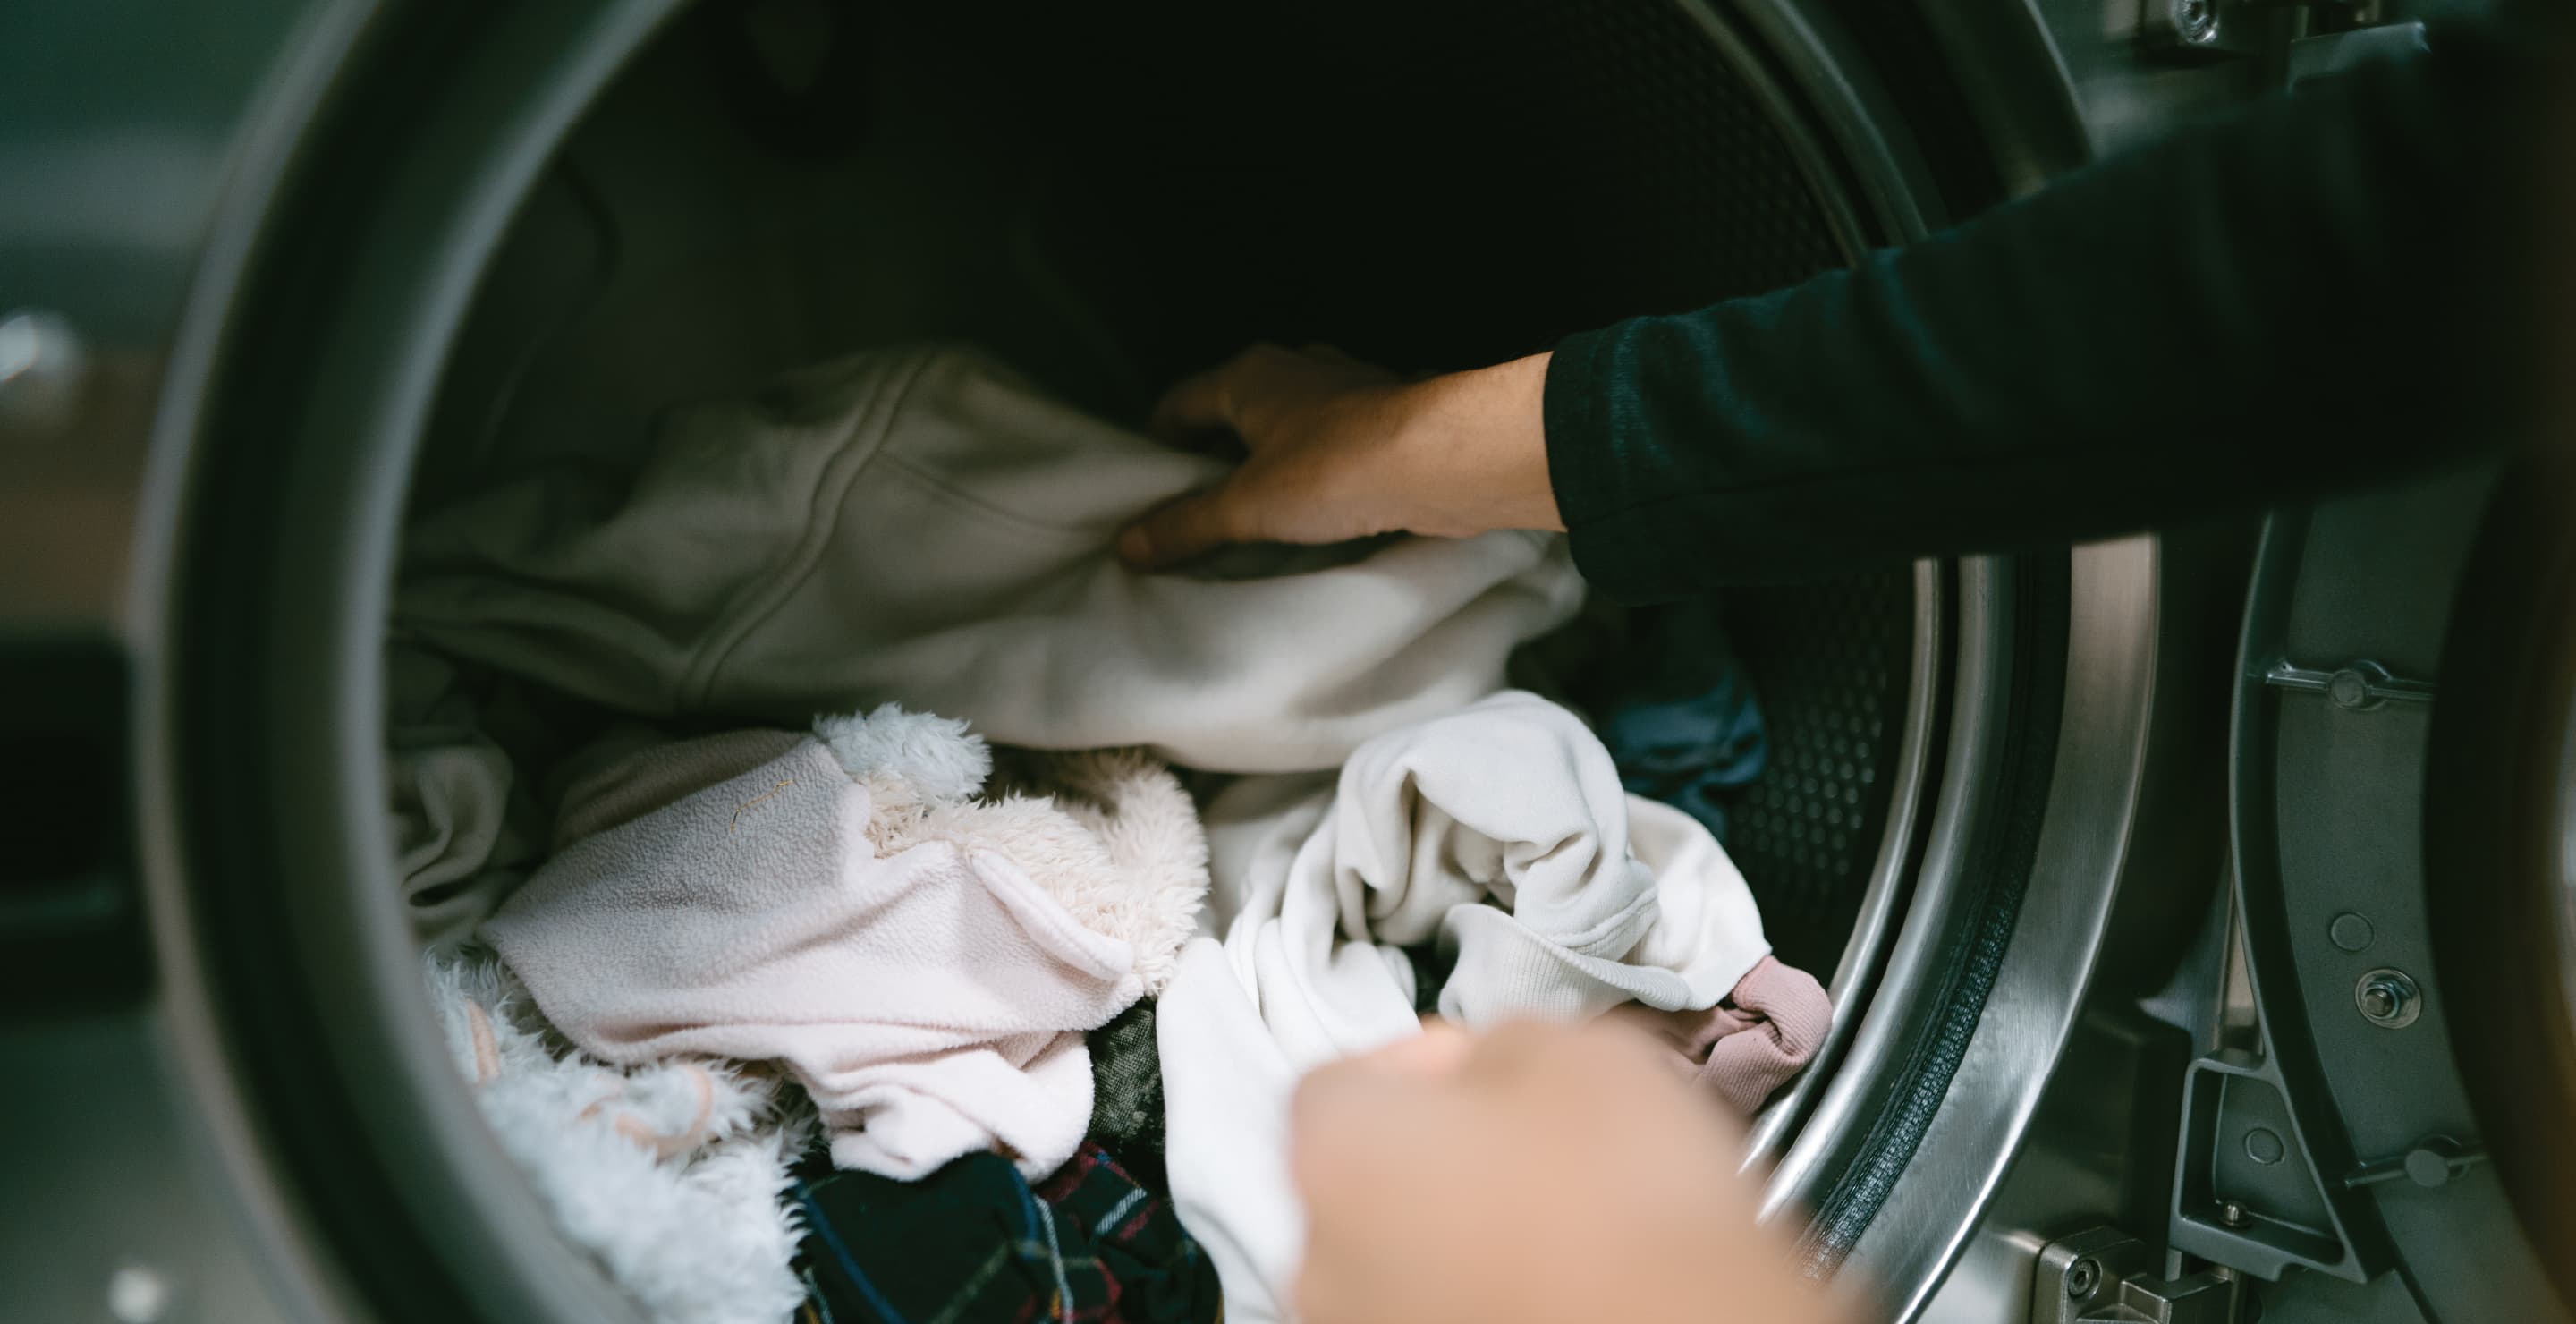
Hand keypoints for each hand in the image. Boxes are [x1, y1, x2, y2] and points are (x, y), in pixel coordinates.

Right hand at [1117, 343, 1563, 569]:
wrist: (1442, 461)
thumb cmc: (1336, 470)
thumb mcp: (1248, 506)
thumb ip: (1187, 524)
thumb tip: (1129, 544)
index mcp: (1250, 376)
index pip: (1182, 401)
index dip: (1159, 439)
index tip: (1148, 480)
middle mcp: (1297, 369)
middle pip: (1238, 409)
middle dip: (1218, 452)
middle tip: (1199, 503)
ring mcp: (1347, 389)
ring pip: (1293, 421)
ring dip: (1275, 458)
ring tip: (1261, 510)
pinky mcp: (1389, 418)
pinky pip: (1338, 441)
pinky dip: (1323, 467)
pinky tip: (1326, 504)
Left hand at [1288, 1020, 1862, 1323]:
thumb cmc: (1626, 1213)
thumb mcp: (1581, 1053)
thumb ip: (1505, 1040)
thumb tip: (1495, 1058)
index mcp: (1338, 1152)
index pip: (1342, 1082)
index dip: (1422, 1062)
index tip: (1481, 1063)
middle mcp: (1323, 1259)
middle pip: (1370, 1177)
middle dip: (1443, 1151)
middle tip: (1534, 1139)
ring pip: (1407, 1259)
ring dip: (1467, 1234)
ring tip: (1567, 1225)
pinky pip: (1446, 1312)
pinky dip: (1488, 1298)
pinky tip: (1565, 1285)